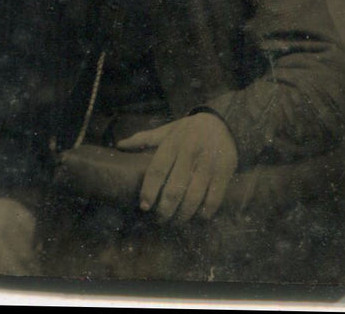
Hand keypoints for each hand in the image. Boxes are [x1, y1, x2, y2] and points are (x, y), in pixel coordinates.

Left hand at [117, 113, 237, 222]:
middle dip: (165, 210)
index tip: (144, 206)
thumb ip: (144, 139)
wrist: (222, 122)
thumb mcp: (167, 131)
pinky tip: (197, 216)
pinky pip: (213, 199)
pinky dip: (204, 213)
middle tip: (160, 219)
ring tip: (176, 222)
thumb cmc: (188, 131)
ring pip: (193, 198)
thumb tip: (120, 145)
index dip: (149, 191)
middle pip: (174, 189)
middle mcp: (191, 152)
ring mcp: (209, 163)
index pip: (157, 170)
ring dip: (183, 215)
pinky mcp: (224, 171)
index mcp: (174, 142)